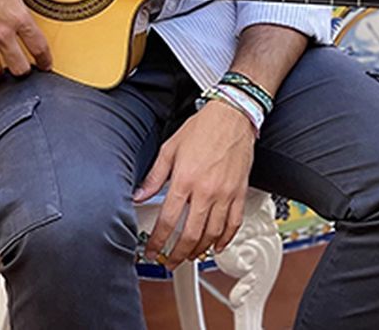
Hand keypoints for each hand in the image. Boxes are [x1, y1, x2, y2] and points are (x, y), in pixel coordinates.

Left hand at [133, 101, 254, 265]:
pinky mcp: (239, 193)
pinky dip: (225, 240)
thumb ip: (154, 176)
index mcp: (185, 179)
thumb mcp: (170, 148)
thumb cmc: (203, 128)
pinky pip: (233, 224)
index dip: (157, 241)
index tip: (151, 249)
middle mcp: (206, 190)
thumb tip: (139, 194)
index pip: (168, 220)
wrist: (232, 116)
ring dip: (199, 251)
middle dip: (177, 254)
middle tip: (169, 261)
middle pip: (191, 234)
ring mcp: (225, 194)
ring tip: (189, 256)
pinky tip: (216, 245)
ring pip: (212, 234)